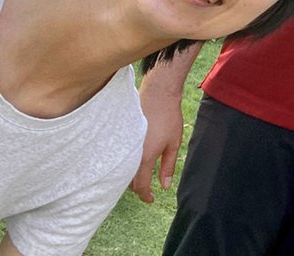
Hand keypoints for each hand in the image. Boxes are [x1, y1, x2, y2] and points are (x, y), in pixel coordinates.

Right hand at [129, 83, 184, 202]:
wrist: (157, 94)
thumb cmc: (168, 117)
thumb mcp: (174, 143)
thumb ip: (167, 167)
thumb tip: (163, 186)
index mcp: (145, 157)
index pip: (140, 186)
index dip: (145, 196)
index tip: (151, 199)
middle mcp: (131, 153)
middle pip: (129, 180)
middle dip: (137, 188)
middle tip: (147, 189)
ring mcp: (124, 144)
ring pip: (122, 169)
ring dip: (130, 176)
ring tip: (141, 177)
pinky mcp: (121, 136)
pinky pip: (119, 157)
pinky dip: (125, 164)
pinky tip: (133, 162)